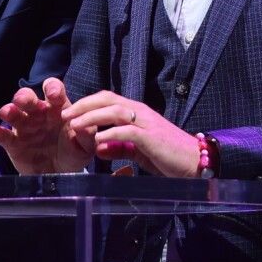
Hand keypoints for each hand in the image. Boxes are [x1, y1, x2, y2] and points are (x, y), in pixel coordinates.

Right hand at [0, 77, 92, 173]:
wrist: (61, 176)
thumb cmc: (74, 153)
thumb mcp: (86, 146)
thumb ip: (87, 135)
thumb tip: (82, 125)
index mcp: (57, 109)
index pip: (53, 91)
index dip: (52, 88)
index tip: (53, 94)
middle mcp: (38, 114)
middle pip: (28, 98)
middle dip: (24, 96)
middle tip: (24, 101)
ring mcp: (24, 127)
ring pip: (13, 113)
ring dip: (8, 110)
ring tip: (7, 113)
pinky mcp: (13, 143)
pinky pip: (3, 136)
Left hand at [60, 91, 199, 176]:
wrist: (197, 162)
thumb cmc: (168, 156)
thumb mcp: (138, 152)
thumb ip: (119, 148)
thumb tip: (97, 148)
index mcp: (137, 112)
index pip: (107, 99)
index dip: (86, 103)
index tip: (68, 112)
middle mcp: (141, 112)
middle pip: (107, 99)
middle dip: (83, 105)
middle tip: (64, 115)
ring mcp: (147, 123)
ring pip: (115, 111)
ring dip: (92, 117)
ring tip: (74, 125)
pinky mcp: (152, 137)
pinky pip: (127, 131)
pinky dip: (110, 133)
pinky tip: (97, 140)